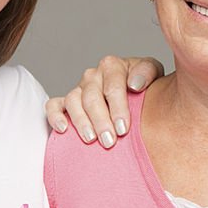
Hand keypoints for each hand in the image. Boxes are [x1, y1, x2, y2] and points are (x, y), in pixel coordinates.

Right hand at [46, 56, 163, 147]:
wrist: (138, 93)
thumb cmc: (145, 86)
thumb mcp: (153, 74)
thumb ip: (147, 74)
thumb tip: (134, 84)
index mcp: (113, 66)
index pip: (113, 85)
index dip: (117, 108)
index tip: (123, 129)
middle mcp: (93, 75)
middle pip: (92, 97)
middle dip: (101, 120)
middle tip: (109, 141)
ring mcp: (79, 88)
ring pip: (73, 101)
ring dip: (81, 121)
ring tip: (91, 139)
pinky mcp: (66, 102)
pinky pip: (54, 105)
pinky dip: (55, 116)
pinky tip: (63, 129)